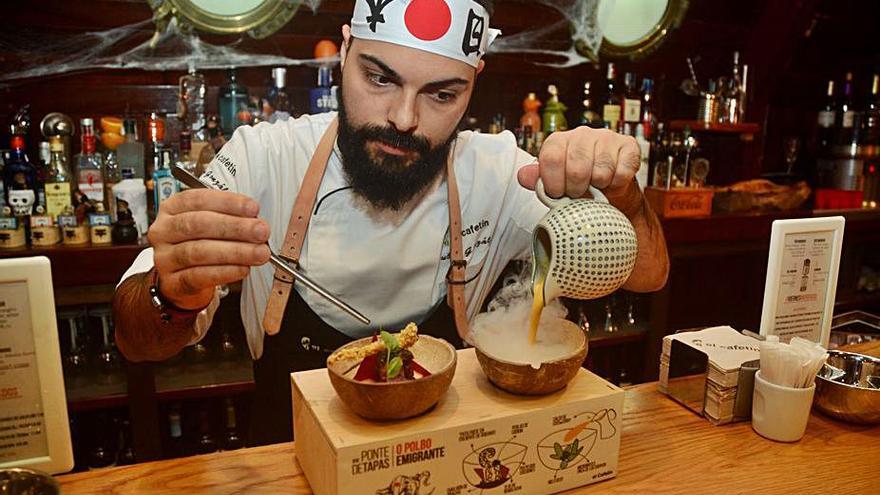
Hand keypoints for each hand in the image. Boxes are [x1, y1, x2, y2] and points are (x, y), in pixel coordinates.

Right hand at [148, 190, 270, 309]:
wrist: (180, 278)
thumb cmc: (199, 244)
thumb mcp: (210, 225)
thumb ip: (230, 219)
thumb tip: (256, 223)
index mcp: (173, 208)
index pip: (197, 199)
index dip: (227, 203)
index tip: (253, 208)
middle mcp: (164, 230)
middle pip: (198, 224)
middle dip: (234, 227)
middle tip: (261, 231)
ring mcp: (164, 257)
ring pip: (198, 251)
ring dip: (235, 251)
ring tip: (258, 253)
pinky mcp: (171, 282)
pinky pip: (198, 276)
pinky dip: (224, 272)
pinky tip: (242, 269)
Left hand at [517, 127, 642, 213]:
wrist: (609, 189)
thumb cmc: (579, 184)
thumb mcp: (555, 183)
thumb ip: (538, 180)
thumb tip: (522, 176)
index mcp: (559, 140)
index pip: (551, 158)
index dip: (554, 183)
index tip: (558, 193)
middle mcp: (582, 134)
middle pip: (576, 168)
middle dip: (576, 189)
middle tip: (578, 193)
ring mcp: (607, 137)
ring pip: (601, 171)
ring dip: (598, 187)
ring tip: (596, 187)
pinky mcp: (629, 146)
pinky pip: (622, 171)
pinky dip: (617, 184)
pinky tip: (612, 182)